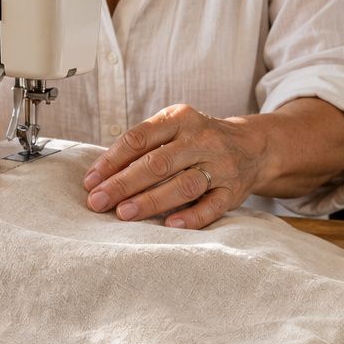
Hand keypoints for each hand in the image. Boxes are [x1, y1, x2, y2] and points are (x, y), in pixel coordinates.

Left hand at [82, 104, 265, 229]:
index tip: (91, 181)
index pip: (139, 137)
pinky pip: (212, 206)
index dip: (112, 160)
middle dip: (123, 184)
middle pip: (157, 163)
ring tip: (124, 214)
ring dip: (151, 201)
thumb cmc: (198, 140)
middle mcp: (201, 139)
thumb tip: (99, 176)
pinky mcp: (233, 191)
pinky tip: (170, 225)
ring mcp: (220, 165)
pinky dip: (191, 217)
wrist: (253, 145)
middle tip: (98, 201)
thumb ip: (142, 146)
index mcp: (180, 118)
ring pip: (183, 185)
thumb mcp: (173, 128)